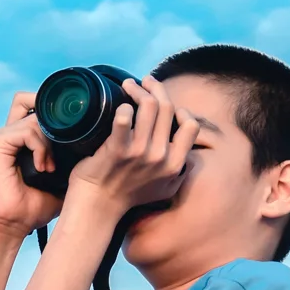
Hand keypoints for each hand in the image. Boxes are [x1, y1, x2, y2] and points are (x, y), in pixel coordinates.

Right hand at [0, 93, 65, 236]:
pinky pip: (27, 130)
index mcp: (26, 136)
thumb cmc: (37, 203)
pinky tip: (43, 167)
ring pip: (36, 116)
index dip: (58, 111)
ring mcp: (4, 135)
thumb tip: (106, 144)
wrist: (14, 223)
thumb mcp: (65, 176)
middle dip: (53, 116)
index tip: (78, 133)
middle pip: (31, 98)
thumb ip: (76, 157)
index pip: (39, 105)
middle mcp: (13, 131)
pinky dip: (40, 147)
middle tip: (66, 142)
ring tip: (51, 166)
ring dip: (50, 140)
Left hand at [66, 75, 195, 209]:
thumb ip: (179, 170)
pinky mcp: (117, 150)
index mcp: (174, 164)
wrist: (97, 207)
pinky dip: (122, 107)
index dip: (181, 109)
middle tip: (143, 82)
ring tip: (128, 85)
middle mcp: (160, 157)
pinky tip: (119, 106)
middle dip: (155, 88)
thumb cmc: (127, 195)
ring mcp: (139, 153)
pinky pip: (124, 118)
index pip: (191, 126)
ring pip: (149, 106)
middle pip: (167, 108)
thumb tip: (186, 151)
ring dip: (138, 89)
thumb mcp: (164, 188)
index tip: (165, 104)